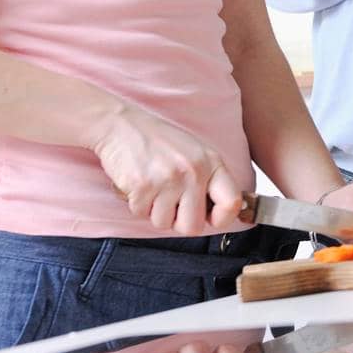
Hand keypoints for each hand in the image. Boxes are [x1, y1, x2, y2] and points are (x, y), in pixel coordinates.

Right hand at [90, 104, 242, 235]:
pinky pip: (141, 214)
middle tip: (170, 203)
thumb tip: (223, 214)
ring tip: (152, 186)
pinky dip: (137, 204)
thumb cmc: (159, 141)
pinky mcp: (143, 186)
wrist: (121, 125)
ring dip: (154, 211)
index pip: (232, 203)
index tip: (210, 218)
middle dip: (179, 221)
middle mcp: (194, 171)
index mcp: (212, 162)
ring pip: (163, 224)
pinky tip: (138, 183)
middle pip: (193, 227)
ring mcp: (168, 179)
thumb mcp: (196, 153)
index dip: (222, 219)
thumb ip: (210, 180)